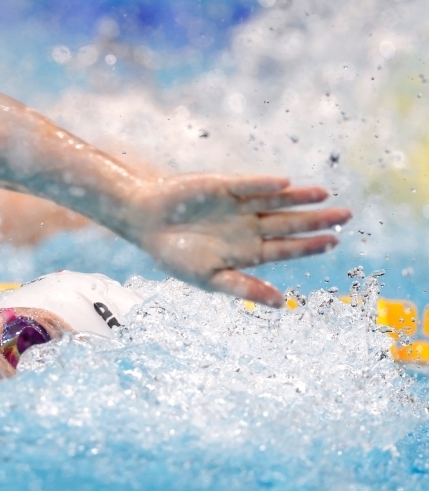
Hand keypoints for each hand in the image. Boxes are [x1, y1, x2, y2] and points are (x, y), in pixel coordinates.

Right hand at [129, 174, 350, 307]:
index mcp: (246, 252)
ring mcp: (237, 206)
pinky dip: (264, 185)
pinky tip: (284, 184)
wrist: (145, 223)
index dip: (309, 245)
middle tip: (346, 216)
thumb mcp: (209, 278)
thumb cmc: (174, 254)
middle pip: (289, 223)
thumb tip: (280, 305)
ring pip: (275, 202)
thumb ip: (244, 288)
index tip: (334, 241)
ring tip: (324, 195)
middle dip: (316, 220)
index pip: (285, 248)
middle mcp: (247, 227)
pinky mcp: (223, 187)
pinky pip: (248, 186)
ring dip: (299, 198)